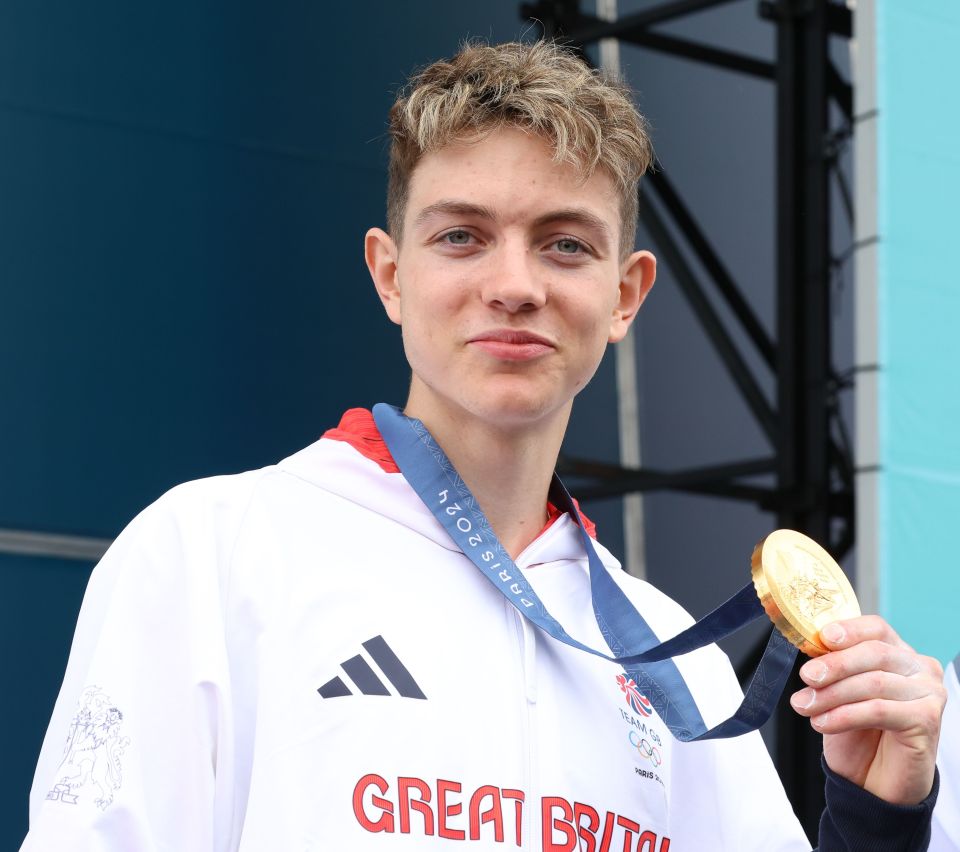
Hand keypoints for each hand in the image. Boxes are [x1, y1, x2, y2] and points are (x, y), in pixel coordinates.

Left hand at [789, 615, 944, 804]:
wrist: (874, 783)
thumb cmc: (858, 732)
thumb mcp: (838, 692)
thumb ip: (832, 666)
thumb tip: (810, 646)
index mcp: (898, 652)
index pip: (876, 628)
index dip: (849, 629)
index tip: (822, 637)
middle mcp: (919, 668)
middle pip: (874, 653)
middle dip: (834, 664)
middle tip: (807, 677)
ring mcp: (929, 693)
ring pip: (874, 682)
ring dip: (832, 694)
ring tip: (805, 706)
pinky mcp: (927, 720)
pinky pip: (880, 710)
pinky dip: (845, 715)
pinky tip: (823, 723)